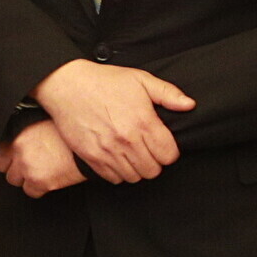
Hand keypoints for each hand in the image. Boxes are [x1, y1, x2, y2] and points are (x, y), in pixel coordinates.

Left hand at [0, 118, 84, 198]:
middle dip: (14, 165)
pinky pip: (30, 191)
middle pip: (1, 166)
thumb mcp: (41, 118)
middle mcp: (18, 146)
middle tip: (34, 159)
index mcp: (16, 129)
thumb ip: (19, 127)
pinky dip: (39, 187)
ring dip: (26, 176)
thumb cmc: (71, 129)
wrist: (96, 143)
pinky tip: (51, 175)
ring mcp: (26, 164)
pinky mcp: (39, 181)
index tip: (2, 154)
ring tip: (44, 166)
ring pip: (14, 180)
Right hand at [32, 59, 194, 184]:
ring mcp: (108, 151)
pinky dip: (118, 172)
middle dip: (154, 162)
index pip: (169, 155)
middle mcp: (127, 140)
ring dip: (136, 169)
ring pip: (134, 177)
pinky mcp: (91, 157)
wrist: (67, 85)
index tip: (162, 145)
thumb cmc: (103, 81)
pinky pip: (113, 178)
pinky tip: (117, 158)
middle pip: (153, 170)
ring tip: (132, 155)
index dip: (169, 152)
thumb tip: (189, 105)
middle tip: (147, 151)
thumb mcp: (140, 79)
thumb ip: (168, 93)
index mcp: (143, 122)